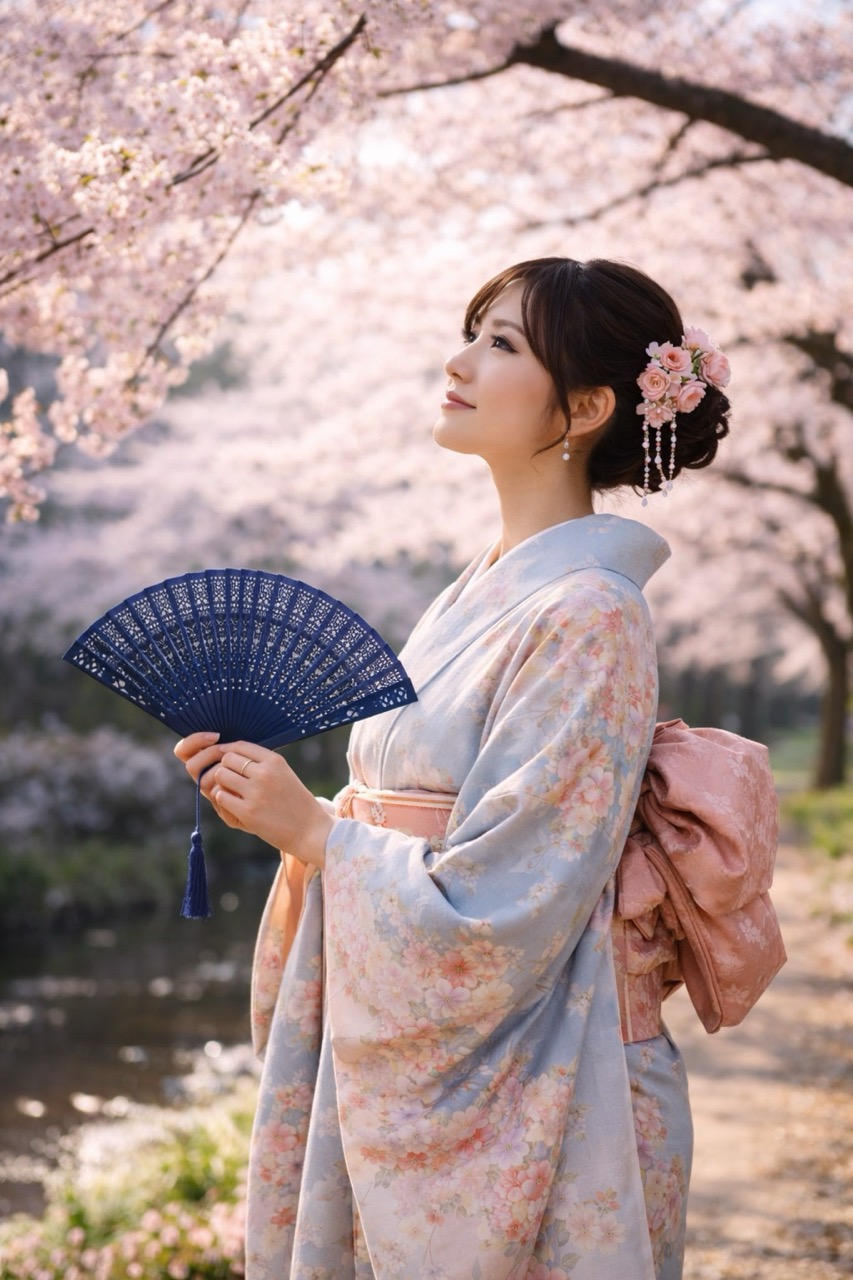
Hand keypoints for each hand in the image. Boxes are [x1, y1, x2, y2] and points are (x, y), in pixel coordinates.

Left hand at [173, 733, 331, 868]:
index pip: (240, 746)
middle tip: (229, 780)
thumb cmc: (296, 802)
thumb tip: (233, 753)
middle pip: (227, 759)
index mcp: (275, 761)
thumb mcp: (285, 774)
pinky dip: (222, 799)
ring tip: (230, 791)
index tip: (225, 759)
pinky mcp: (248, 812)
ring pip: (221, 775)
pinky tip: (232, 804)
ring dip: (221, 783)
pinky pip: (221, 796)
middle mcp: (265, 773)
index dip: (228, 751)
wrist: (310, 830)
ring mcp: (256, 792)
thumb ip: (263, 763)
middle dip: (225, 768)